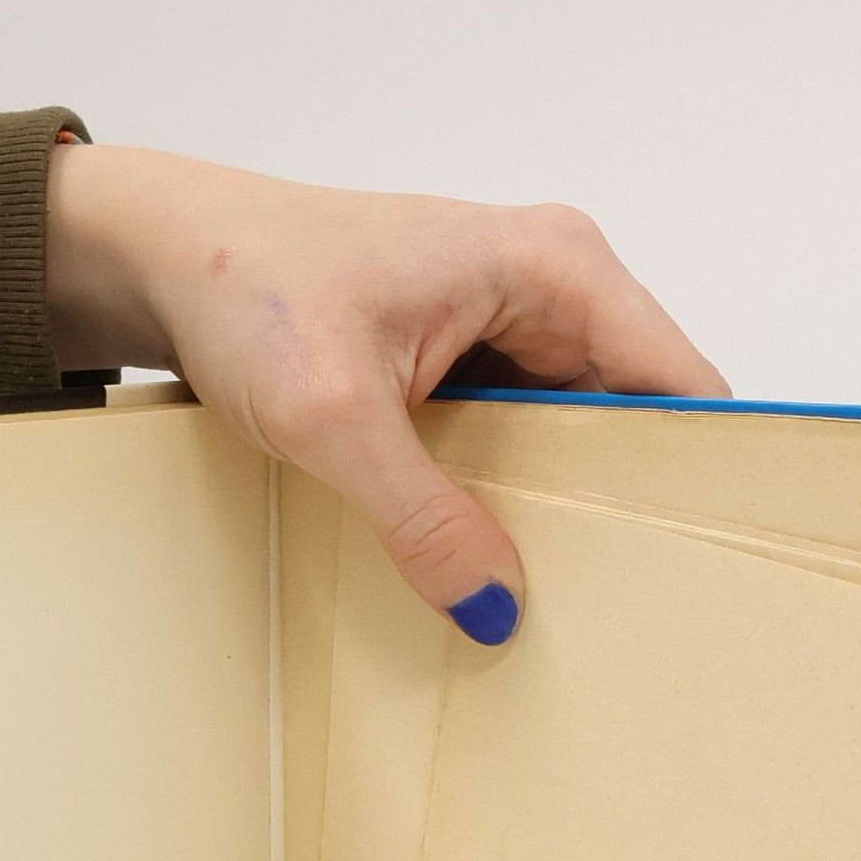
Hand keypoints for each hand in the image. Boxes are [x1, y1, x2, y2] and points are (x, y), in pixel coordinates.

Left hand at [46, 146, 726, 642]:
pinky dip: (509, 491)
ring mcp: (508, 321)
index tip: (694, 566)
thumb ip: (423, 515)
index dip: (698, 476)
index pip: (680, 384)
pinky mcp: (465, 356)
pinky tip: (489, 552)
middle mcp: (550, 285)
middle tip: (618, 606)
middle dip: (628, 504)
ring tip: (557, 591)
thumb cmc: (245, 283)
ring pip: (577, 435)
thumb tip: (496, 605)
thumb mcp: (336, 416)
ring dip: (562, 505)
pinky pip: (521, 436)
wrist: (162, 255)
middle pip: (637, 416)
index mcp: (554, 268)